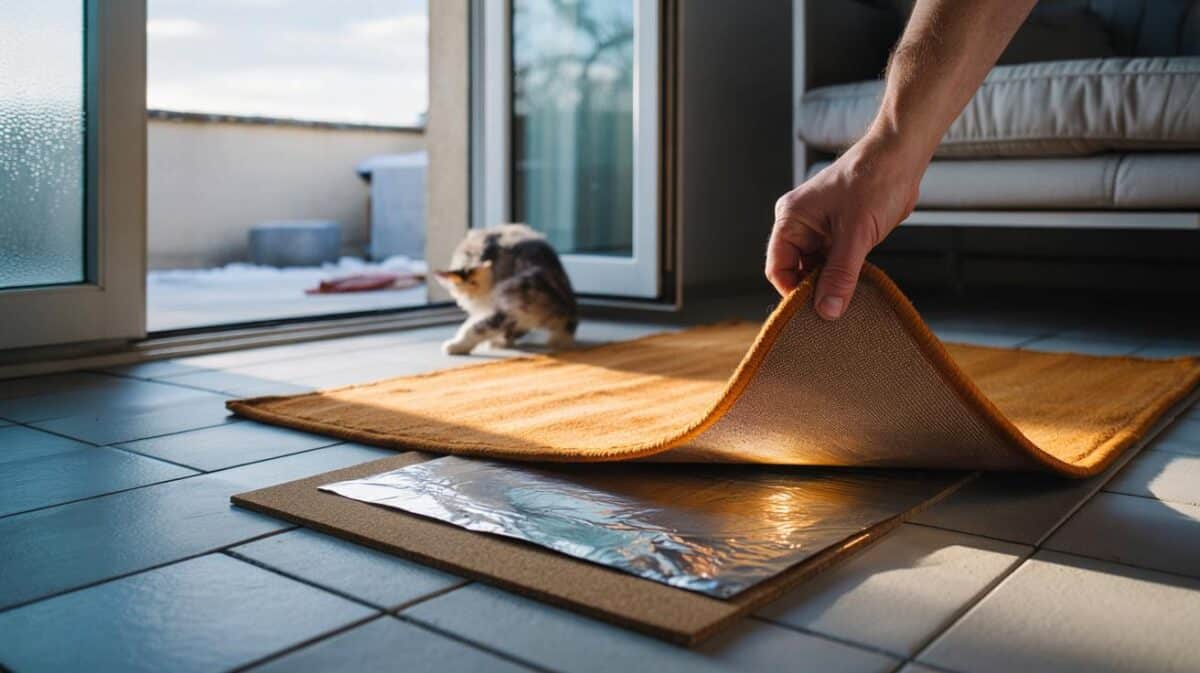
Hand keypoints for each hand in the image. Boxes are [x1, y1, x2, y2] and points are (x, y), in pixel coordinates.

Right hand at [765, 133, 923, 318]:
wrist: (901, 155)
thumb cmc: (874, 180)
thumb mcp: (856, 234)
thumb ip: (840, 274)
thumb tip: (827, 310)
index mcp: (791, 218)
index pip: (778, 267)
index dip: (793, 291)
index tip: (813, 313)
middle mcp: (800, 223)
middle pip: (796, 270)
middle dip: (813, 289)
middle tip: (834, 311)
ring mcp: (819, 227)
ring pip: (816, 268)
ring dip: (831, 283)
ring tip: (848, 299)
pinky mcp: (839, 230)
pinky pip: (833, 261)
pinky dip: (843, 275)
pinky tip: (856, 286)